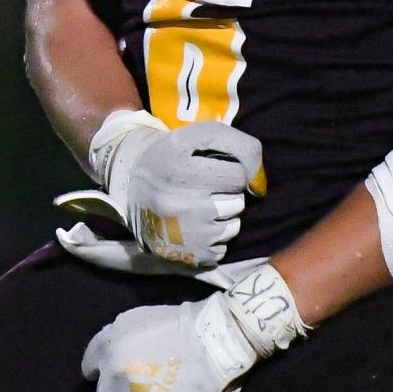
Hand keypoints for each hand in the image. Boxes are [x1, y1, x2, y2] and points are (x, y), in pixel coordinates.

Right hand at [58, 112, 265, 267]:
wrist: (132, 184)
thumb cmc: (175, 154)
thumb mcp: (203, 135)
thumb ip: (241, 147)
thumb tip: (260, 187)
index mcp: (179, 170)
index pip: (238, 177)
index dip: (233, 170)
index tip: (215, 169)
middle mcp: (176, 205)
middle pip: (236, 204)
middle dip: (229, 194)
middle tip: (206, 187)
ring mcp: (178, 235)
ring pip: (231, 227)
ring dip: (224, 216)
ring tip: (201, 205)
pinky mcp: (180, 256)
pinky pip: (221, 249)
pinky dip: (214, 238)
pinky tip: (195, 225)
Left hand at [82, 295, 252, 391]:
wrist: (211, 342)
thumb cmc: (178, 324)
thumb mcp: (139, 318)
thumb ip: (116, 337)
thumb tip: (109, 354)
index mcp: (108, 347)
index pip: (89, 367)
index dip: (102, 368)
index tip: (116, 370)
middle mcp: (113, 376)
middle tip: (139, 386)